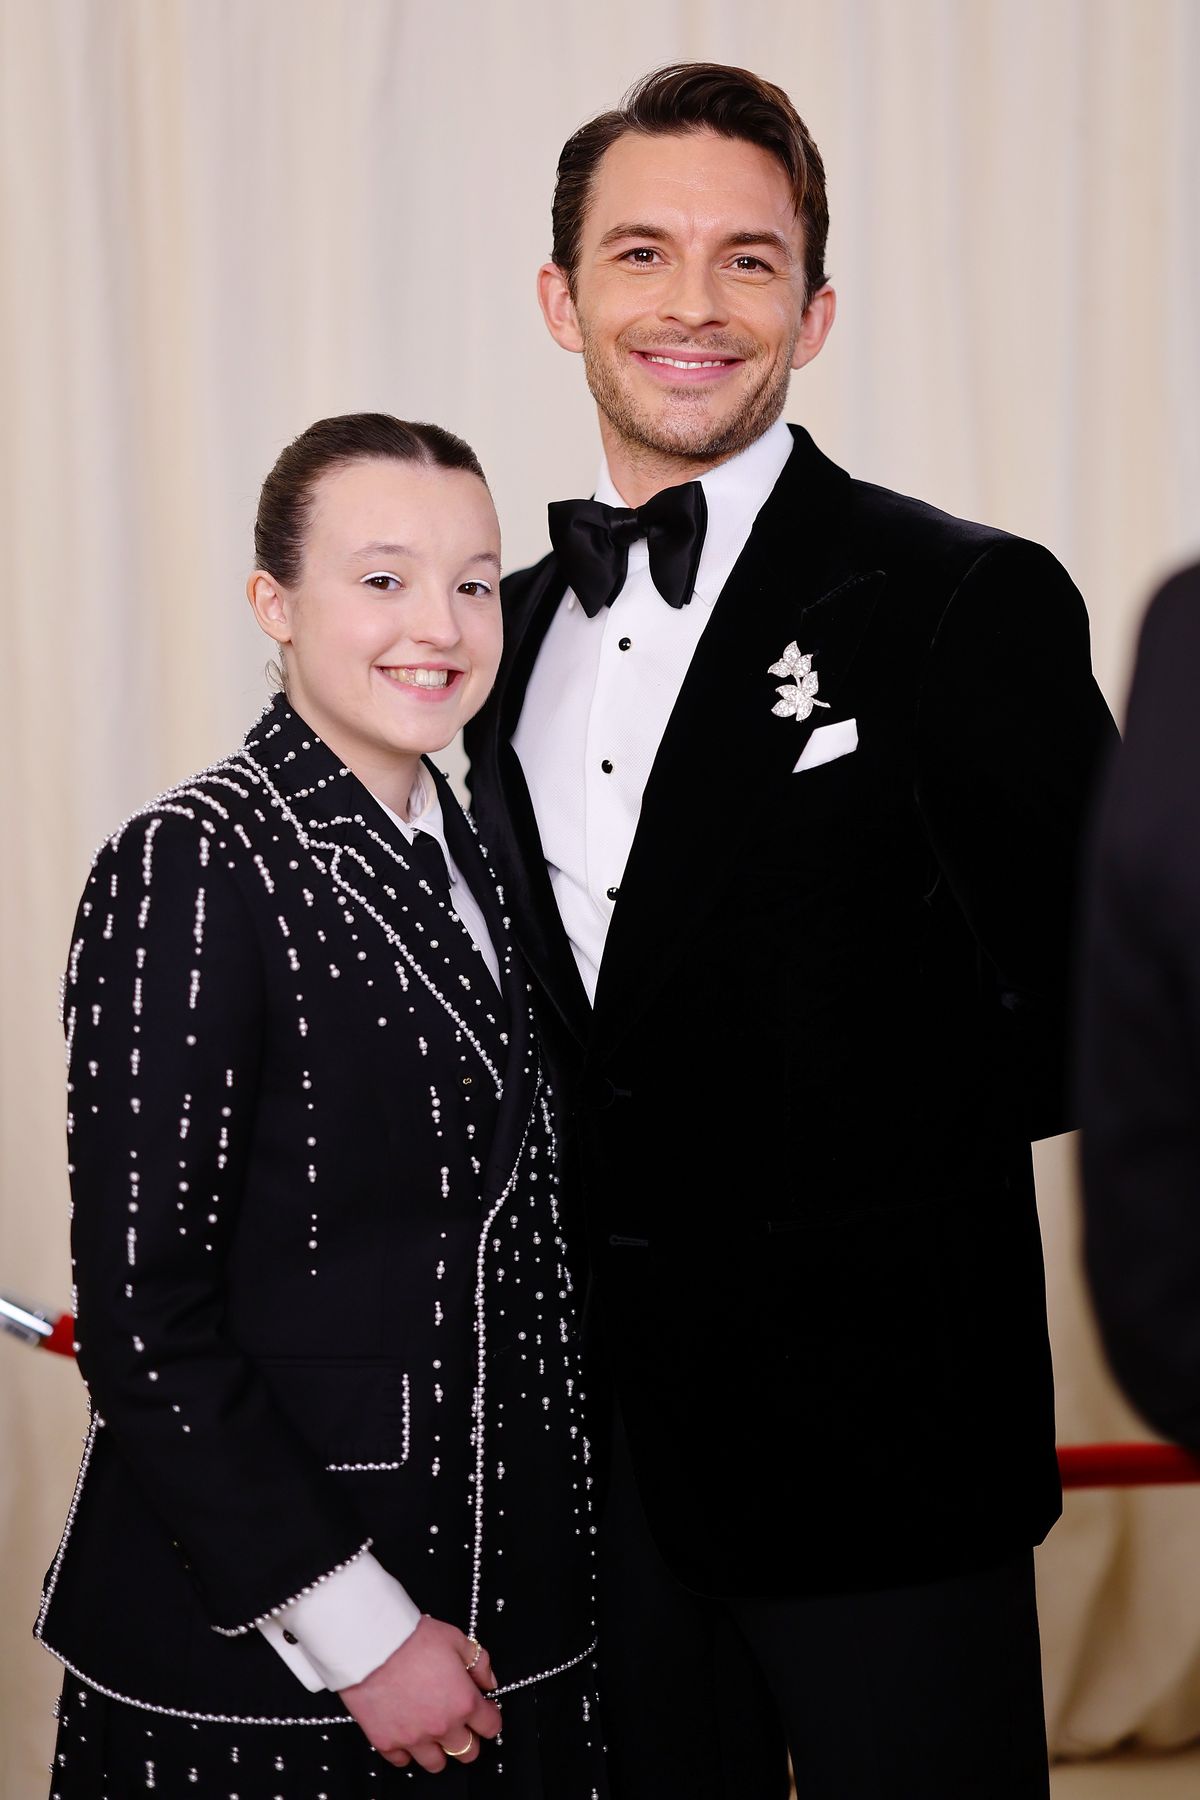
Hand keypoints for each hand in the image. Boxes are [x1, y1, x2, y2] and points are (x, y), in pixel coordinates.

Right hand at [338, 1615, 499, 1771]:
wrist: (372, 1645)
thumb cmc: (412, 1639)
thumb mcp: (455, 1639)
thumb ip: (479, 1663)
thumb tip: (488, 1682)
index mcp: (464, 1702)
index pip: (491, 1727)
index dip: (490, 1717)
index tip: (484, 1710)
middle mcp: (442, 1727)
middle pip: (468, 1752)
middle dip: (468, 1738)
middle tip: (459, 1722)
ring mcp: (414, 1739)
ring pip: (436, 1763)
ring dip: (438, 1749)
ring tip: (432, 1730)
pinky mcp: (387, 1743)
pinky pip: (403, 1761)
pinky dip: (406, 1750)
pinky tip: (406, 1731)